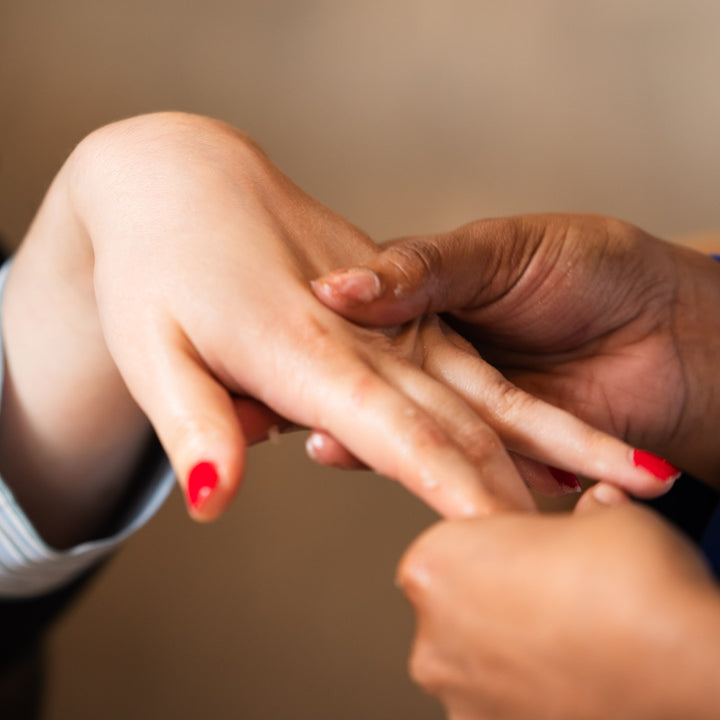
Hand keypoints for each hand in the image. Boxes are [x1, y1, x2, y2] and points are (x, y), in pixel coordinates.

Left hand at [5, 112, 563, 540]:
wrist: (185, 178)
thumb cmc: (156, 269)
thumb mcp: (154, 351)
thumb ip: (199, 422)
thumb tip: (213, 503)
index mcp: (307, 355)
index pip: (406, 440)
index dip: (464, 495)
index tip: (518, 542)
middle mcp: (366, 336)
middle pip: (465, 418)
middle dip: (533, 478)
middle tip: (613, 523)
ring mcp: (390, 312)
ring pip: (486, 385)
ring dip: (555, 434)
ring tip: (627, 475)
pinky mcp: (397, 297)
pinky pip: (468, 359)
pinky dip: (519, 402)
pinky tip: (553, 428)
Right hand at [312, 214, 719, 489]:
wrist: (681, 331)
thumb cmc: (598, 269)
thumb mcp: (502, 249)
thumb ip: (424, 268)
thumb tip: (341, 286)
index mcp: (429, 299)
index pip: (354, 320)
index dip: (313, 333)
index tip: (273, 343)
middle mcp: (438, 357)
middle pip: (367, 381)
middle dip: (323, 394)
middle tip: (274, 403)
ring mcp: (467, 407)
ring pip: (404, 428)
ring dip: (362, 438)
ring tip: (325, 440)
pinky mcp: (500, 452)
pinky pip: (458, 464)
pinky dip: (431, 471)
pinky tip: (398, 467)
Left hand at [398, 486, 719, 719]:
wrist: (689, 662)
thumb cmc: (634, 585)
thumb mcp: (602, 515)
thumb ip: (579, 512)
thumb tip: (595, 508)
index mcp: (433, 566)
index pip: (450, 549)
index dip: (497, 548)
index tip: (528, 553)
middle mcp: (431, 637)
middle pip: (456, 606)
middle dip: (496, 598)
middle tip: (552, 594)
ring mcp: (460, 698)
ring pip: (477, 658)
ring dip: (510, 649)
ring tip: (569, 638)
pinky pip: (500, 701)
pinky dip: (526, 691)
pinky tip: (570, 675)